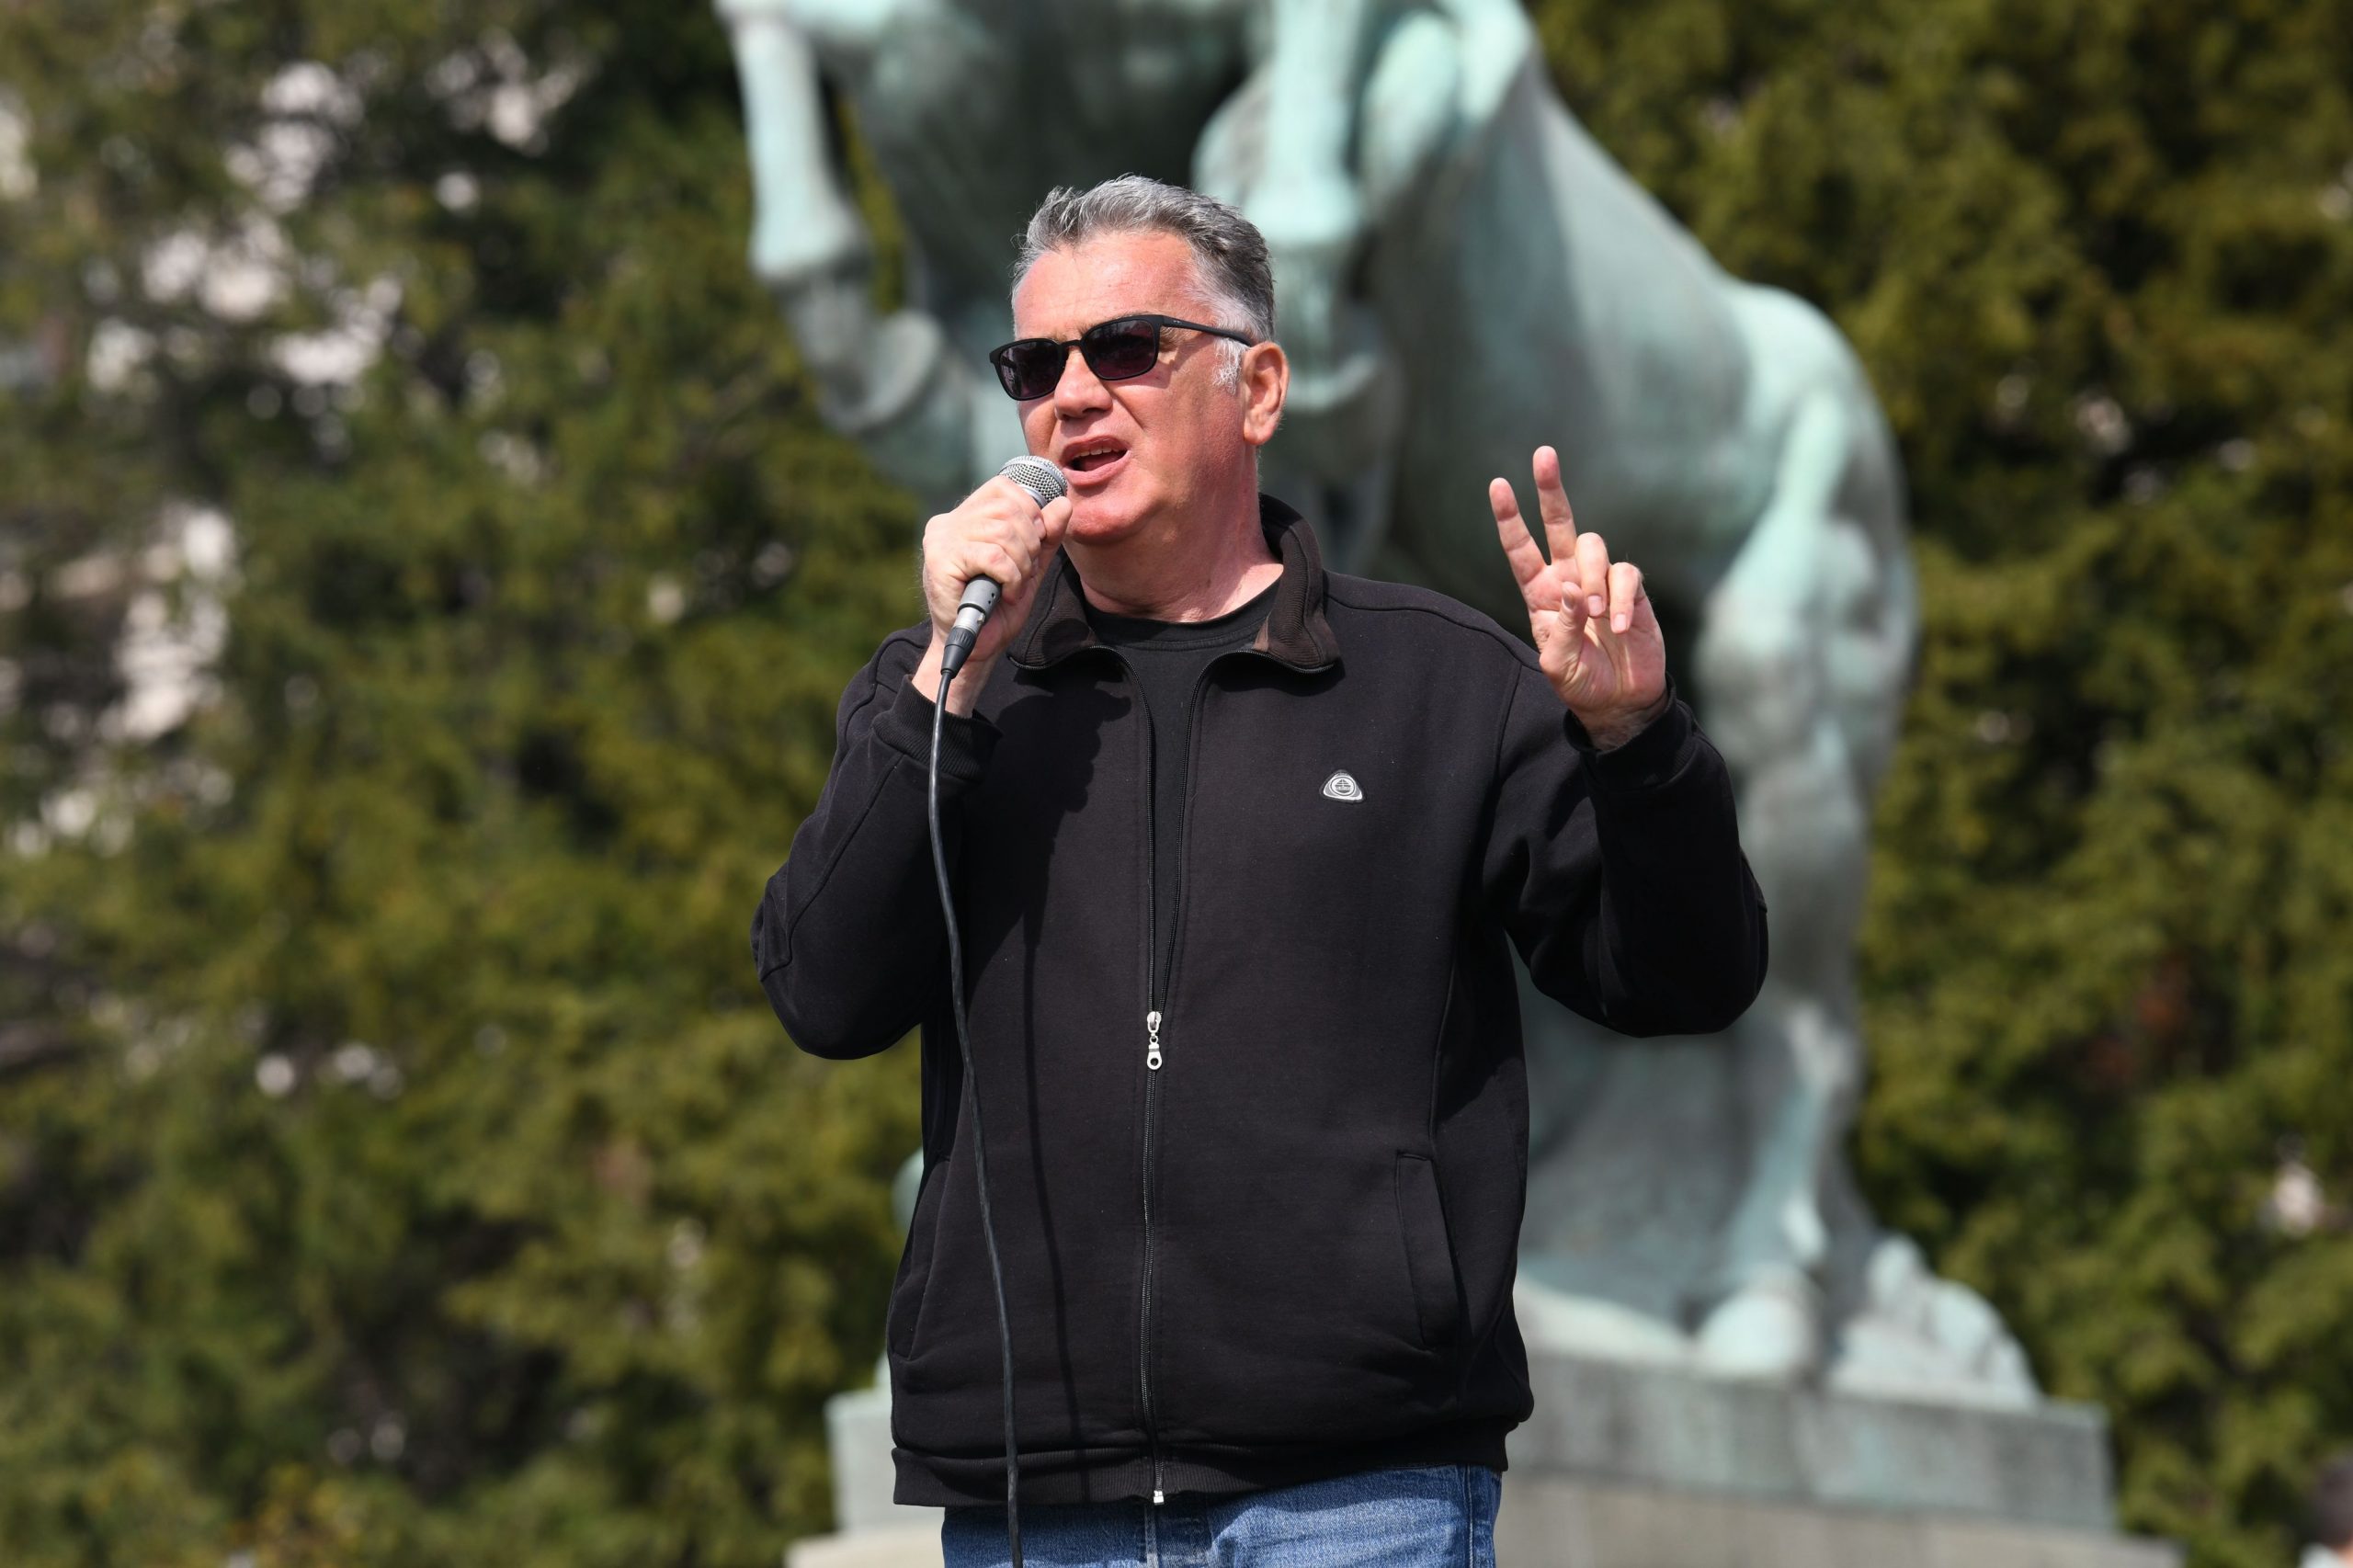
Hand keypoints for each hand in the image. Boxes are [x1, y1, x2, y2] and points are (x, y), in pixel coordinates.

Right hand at [910, 473, 1073, 713]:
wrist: (976, 649)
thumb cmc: (999, 607)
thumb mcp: (1030, 565)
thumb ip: (1046, 535)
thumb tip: (1062, 503)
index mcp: (965, 516)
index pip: (1003, 488)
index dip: (1030, 512)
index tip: (1032, 543)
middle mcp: (948, 522)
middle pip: (1007, 508)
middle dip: (1029, 543)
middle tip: (1023, 572)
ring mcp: (941, 541)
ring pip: (1003, 532)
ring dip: (1021, 564)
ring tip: (1012, 586)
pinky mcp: (940, 562)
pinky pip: (994, 557)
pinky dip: (1011, 577)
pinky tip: (1005, 594)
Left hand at [1490, 446, 1668, 746]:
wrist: (1620, 701)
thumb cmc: (1581, 682)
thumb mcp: (1557, 664)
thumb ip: (1561, 627)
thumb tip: (1572, 588)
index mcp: (1541, 593)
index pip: (1520, 549)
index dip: (1509, 518)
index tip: (1498, 484)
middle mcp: (1569, 579)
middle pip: (1559, 523)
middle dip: (1551, 488)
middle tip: (1544, 454)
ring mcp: (1601, 581)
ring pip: (1594, 547)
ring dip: (1592, 578)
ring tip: (1594, 617)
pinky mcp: (1631, 590)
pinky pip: (1625, 576)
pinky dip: (1619, 599)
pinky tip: (1616, 626)